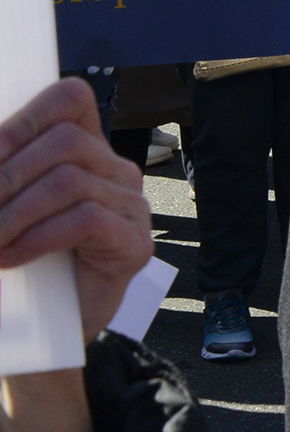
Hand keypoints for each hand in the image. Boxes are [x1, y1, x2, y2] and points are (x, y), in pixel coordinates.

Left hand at [0, 79, 153, 340]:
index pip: (71, 101)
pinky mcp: (135, 245)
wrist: (39, 331)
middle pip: (67, 142)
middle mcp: (114, 170)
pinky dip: (37, 238)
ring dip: (13, 214)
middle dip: (7, 175)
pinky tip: (10, 257)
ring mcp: (131, 206)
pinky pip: (86, 220)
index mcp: (83, 150)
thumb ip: (0, 180)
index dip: (27, 117)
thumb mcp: (1, 210)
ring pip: (72, 180)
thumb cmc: (15, 266)